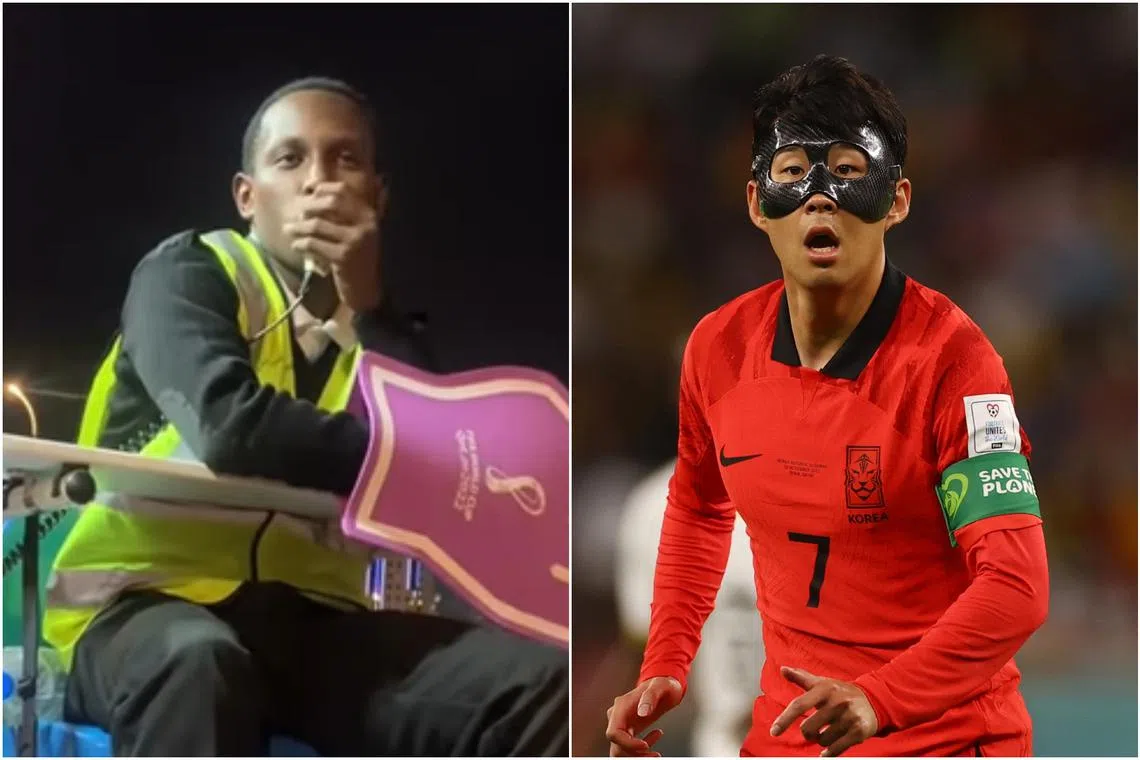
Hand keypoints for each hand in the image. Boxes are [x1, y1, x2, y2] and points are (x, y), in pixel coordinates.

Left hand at [284, 180, 388, 311]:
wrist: (366, 289)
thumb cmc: (356, 259)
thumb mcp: (356, 232)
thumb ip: (341, 212)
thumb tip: (312, 187)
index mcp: (368, 215)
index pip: (343, 190)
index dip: (322, 187)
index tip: (307, 192)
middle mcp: (365, 225)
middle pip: (330, 203)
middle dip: (308, 206)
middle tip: (297, 214)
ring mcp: (355, 241)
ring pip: (317, 225)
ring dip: (298, 227)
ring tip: (288, 230)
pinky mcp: (343, 258)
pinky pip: (313, 244)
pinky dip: (300, 244)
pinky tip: (296, 246)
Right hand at [605, 676, 681, 756]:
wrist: (664, 684)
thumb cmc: (662, 684)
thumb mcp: (661, 686)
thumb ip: (651, 696)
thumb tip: (643, 712)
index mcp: (621, 706)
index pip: (613, 732)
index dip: (627, 743)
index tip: (645, 745)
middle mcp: (618, 716)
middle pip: (616, 745)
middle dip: (634, 754)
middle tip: (653, 753)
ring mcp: (622, 724)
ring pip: (620, 749)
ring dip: (637, 755)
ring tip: (654, 753)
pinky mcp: (628, 729)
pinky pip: (628, 747)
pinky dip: (641, 750)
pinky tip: (655, 738)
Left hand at [770, 666, 877, 757]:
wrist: (873, 700)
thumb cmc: (840, 692)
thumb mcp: (822, 683)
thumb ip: (801, 677)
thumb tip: (782, 669)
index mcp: (824, 689)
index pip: (799, 705)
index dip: (784, 719)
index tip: (774, 732)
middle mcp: (836, 702)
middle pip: (807, 728)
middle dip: (808, 732)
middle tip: (814, 729)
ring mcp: (848, 717)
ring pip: (821, 740)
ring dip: (821, 740)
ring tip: (828, 732)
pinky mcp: (859, 731)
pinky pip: (836, 749)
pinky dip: (829, 753)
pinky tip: (828, 751)